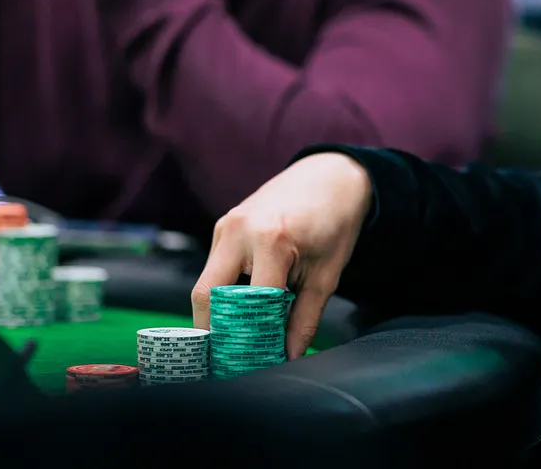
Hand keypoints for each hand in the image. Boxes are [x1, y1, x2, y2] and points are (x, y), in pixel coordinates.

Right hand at [192, 152, 373, 358]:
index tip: (253, 363)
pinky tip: (238, 309)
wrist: (331, 177)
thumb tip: (290, 356)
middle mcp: (240, 231)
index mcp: (271, 241)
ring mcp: (226, 225)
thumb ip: (305, 318)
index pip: (248, 305)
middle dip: (213, 331)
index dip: (249, 339)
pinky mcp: (223, 224)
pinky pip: (214, 266)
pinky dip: (222, 291)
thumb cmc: (335, 223)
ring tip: (233, 338)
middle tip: (227, 358)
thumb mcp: (327, 275)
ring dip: (216, 312)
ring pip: (205, 282)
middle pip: (206, 296)